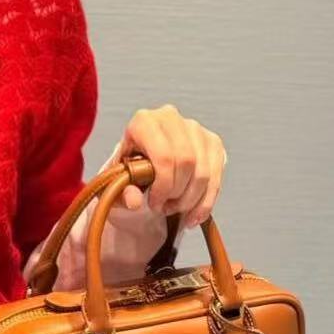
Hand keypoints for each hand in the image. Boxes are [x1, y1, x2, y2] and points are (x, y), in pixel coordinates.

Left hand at [111, 105, 227, 230]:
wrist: (141, 163)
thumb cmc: (128, 171)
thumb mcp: (117, 183)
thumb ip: (123, 192)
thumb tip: (134, 201)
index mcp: (144, 122)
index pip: (164, 156)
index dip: (163, 186)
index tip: (154, 204)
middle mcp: (171, 118)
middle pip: (187, 162)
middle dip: (178, 194)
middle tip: (165, 208)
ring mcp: (195, 129)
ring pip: (204, 172)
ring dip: (191, 200)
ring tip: (175, 210)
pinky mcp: (212, 142)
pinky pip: (216, 176)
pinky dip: (206, 202)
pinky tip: (194, 215)